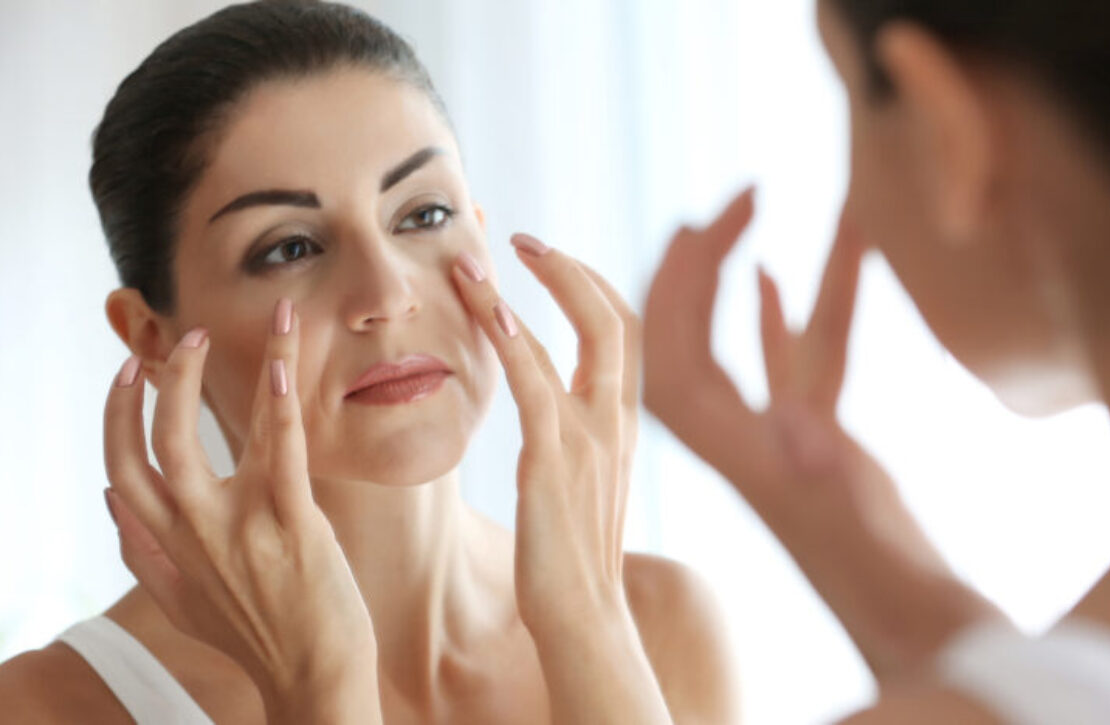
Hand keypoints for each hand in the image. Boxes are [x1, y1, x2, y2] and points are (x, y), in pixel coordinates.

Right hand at [103, 299, 379, 722]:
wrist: (312, 673)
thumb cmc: (252, 635)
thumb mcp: (179, 602)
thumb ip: (140, 553)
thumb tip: (107, 500)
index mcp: (167, 542)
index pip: (120, 467)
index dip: (118, 414)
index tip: (130, 370)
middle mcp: (195, 530)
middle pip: (158, 443)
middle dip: (168, 383)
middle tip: (189, 338)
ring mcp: (243, 526)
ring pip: (225, 436)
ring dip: (237, 375)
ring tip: (254, 327)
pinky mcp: (294, 525)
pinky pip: (284, 457)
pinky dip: (282, 410)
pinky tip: (284, 371)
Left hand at [451, 236, 669, 723]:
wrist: (583, 618)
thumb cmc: (571, 559)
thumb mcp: (584, 486)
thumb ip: (576, 441)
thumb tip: (552, 411)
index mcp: (623, 426)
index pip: (624, 333)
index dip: (591, 287)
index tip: (551, 261)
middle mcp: (617, 422)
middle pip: (616, 319)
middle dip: (572, 270)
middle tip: (523, 241)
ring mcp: (591, 438)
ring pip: (578, 338)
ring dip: (530, 290)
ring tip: (477, 261)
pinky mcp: (554, 459)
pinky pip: (537, 382)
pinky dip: (513, 336)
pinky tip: (484, 307)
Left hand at [642, 188, 1001, 680]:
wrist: (903, 611)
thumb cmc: (875, 569)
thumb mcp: (844, 505)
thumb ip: (819, 460)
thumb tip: (797, 421)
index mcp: (718, 436)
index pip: (669, 340)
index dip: (674, 278)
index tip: (697, 221)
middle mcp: (730, 429)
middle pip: (689, 331)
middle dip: (698, 262)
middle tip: (730, 201)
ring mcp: (767, 431)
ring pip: (738, 340)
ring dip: (737, 276)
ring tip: (743, 213)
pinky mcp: (806, 439)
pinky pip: (780, 363)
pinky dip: (772, 317)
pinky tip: (769, 278)